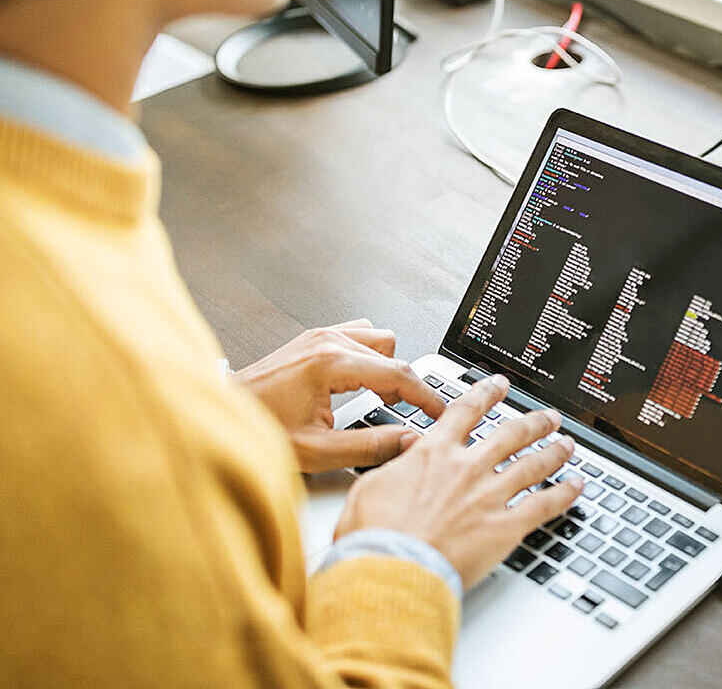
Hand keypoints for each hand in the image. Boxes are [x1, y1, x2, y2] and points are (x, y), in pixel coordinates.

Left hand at [234, 319, 444, 472]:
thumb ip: (369, 447)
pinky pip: (358, 334)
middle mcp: (327, 341)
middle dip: (406, 385)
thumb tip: (407, 442)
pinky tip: (360, 381)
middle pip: (393, 352)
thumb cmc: (256, 429)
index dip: (427, 397)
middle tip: (407, 414)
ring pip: (378, 338)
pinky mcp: (312, 339)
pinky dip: (367, 356)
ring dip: (386, 366)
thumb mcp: (317, 451)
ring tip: (382, 397)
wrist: (216, 417)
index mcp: (331, 363)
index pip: (398, 374)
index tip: (440, 412)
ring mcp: (319, 336)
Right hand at [335, 374, 583, 589]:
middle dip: (533, 422)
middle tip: (547, 417)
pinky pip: (543, 505)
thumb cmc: (375, 537)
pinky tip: (577, 487)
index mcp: (434, 453)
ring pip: (533, 464)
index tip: (499, 385)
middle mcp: (468, 468)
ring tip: (567, 444)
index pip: (466, 411)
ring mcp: (490, 495)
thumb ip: (393, 464)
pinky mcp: (505, 527)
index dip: (486, 394)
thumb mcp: (370, 487)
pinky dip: (564, 494)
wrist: (392, 571)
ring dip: (554, 451)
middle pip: (511, 434)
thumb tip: (406, 450)